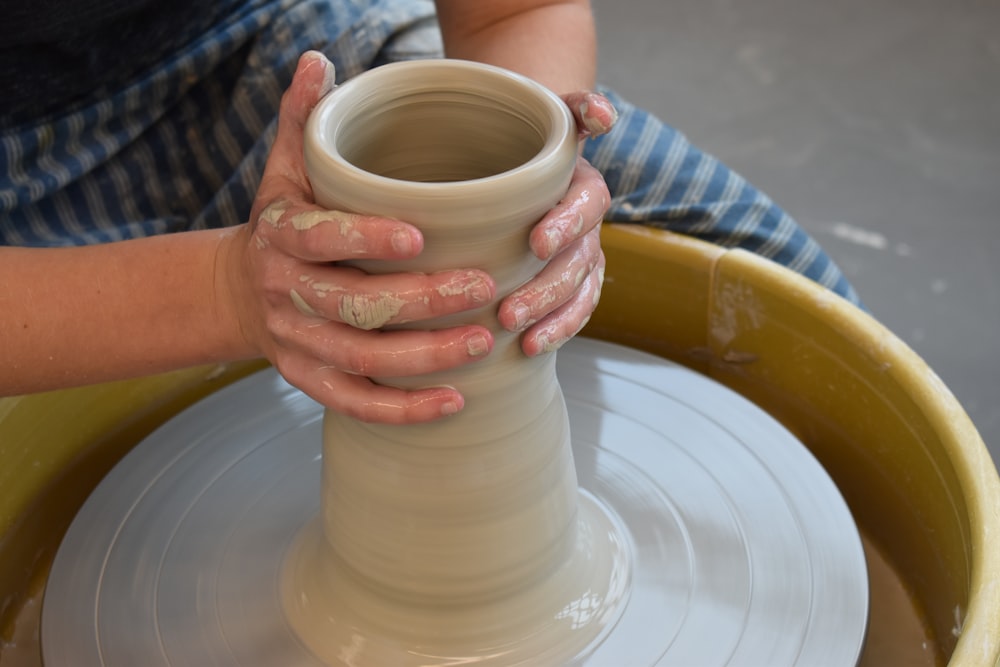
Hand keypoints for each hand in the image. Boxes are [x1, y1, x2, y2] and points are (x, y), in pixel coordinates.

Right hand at [221, 51, 496, 423]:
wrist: (241, 292)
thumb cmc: (285, 222)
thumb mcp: (286, 168)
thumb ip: (304, 120)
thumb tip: (317, 62)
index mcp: (281, 235)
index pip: (319, 239)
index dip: (365, 240)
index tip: (421, 236)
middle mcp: (285, 292)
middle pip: (351, 306)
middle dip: (419, 302)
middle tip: (483, 288)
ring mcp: (296, 342)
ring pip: (359, 359)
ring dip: (423, 357)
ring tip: (482, 342)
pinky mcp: (308, 379)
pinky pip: (353, 403)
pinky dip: (402, 409)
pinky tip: (454, 401)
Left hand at [497, 91, 617, 355]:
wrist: (522, 161)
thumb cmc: (526, 141)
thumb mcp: (550, 116)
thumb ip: (578, 109)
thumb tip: (604, 115)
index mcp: (585, 188)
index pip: (586, 207)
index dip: (566, 224)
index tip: (536, 242)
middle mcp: (589, 228)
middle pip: (579, 263)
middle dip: (547, 290)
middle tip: (509, 312)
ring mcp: (582, 260)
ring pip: (578, 294)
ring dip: (553, 319)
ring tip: (520, 338)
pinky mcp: (570, 286)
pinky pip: (573, 313)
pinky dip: (556, 331)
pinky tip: (528, 351)